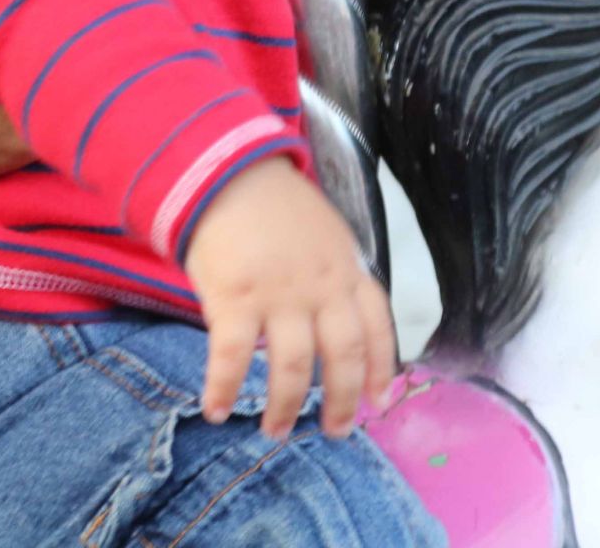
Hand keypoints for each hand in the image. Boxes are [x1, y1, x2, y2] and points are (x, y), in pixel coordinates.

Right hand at [180, 158, 394, 439]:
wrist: (224, 168)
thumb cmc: (269, 199)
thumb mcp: (322, 231)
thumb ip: (331, 272)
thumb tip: (327, 316)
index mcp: (346, 269)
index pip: (378, 327)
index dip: (383, 368)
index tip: (379, 400)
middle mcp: (321, 287)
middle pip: (343, 356)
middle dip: (341, 401)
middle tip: (334, 431)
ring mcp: (279, 294)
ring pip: (293, 366)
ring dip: (285, 406)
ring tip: (275, 431)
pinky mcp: (235, 297)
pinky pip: (233, 357)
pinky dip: (224, 388)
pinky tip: (216, 410)